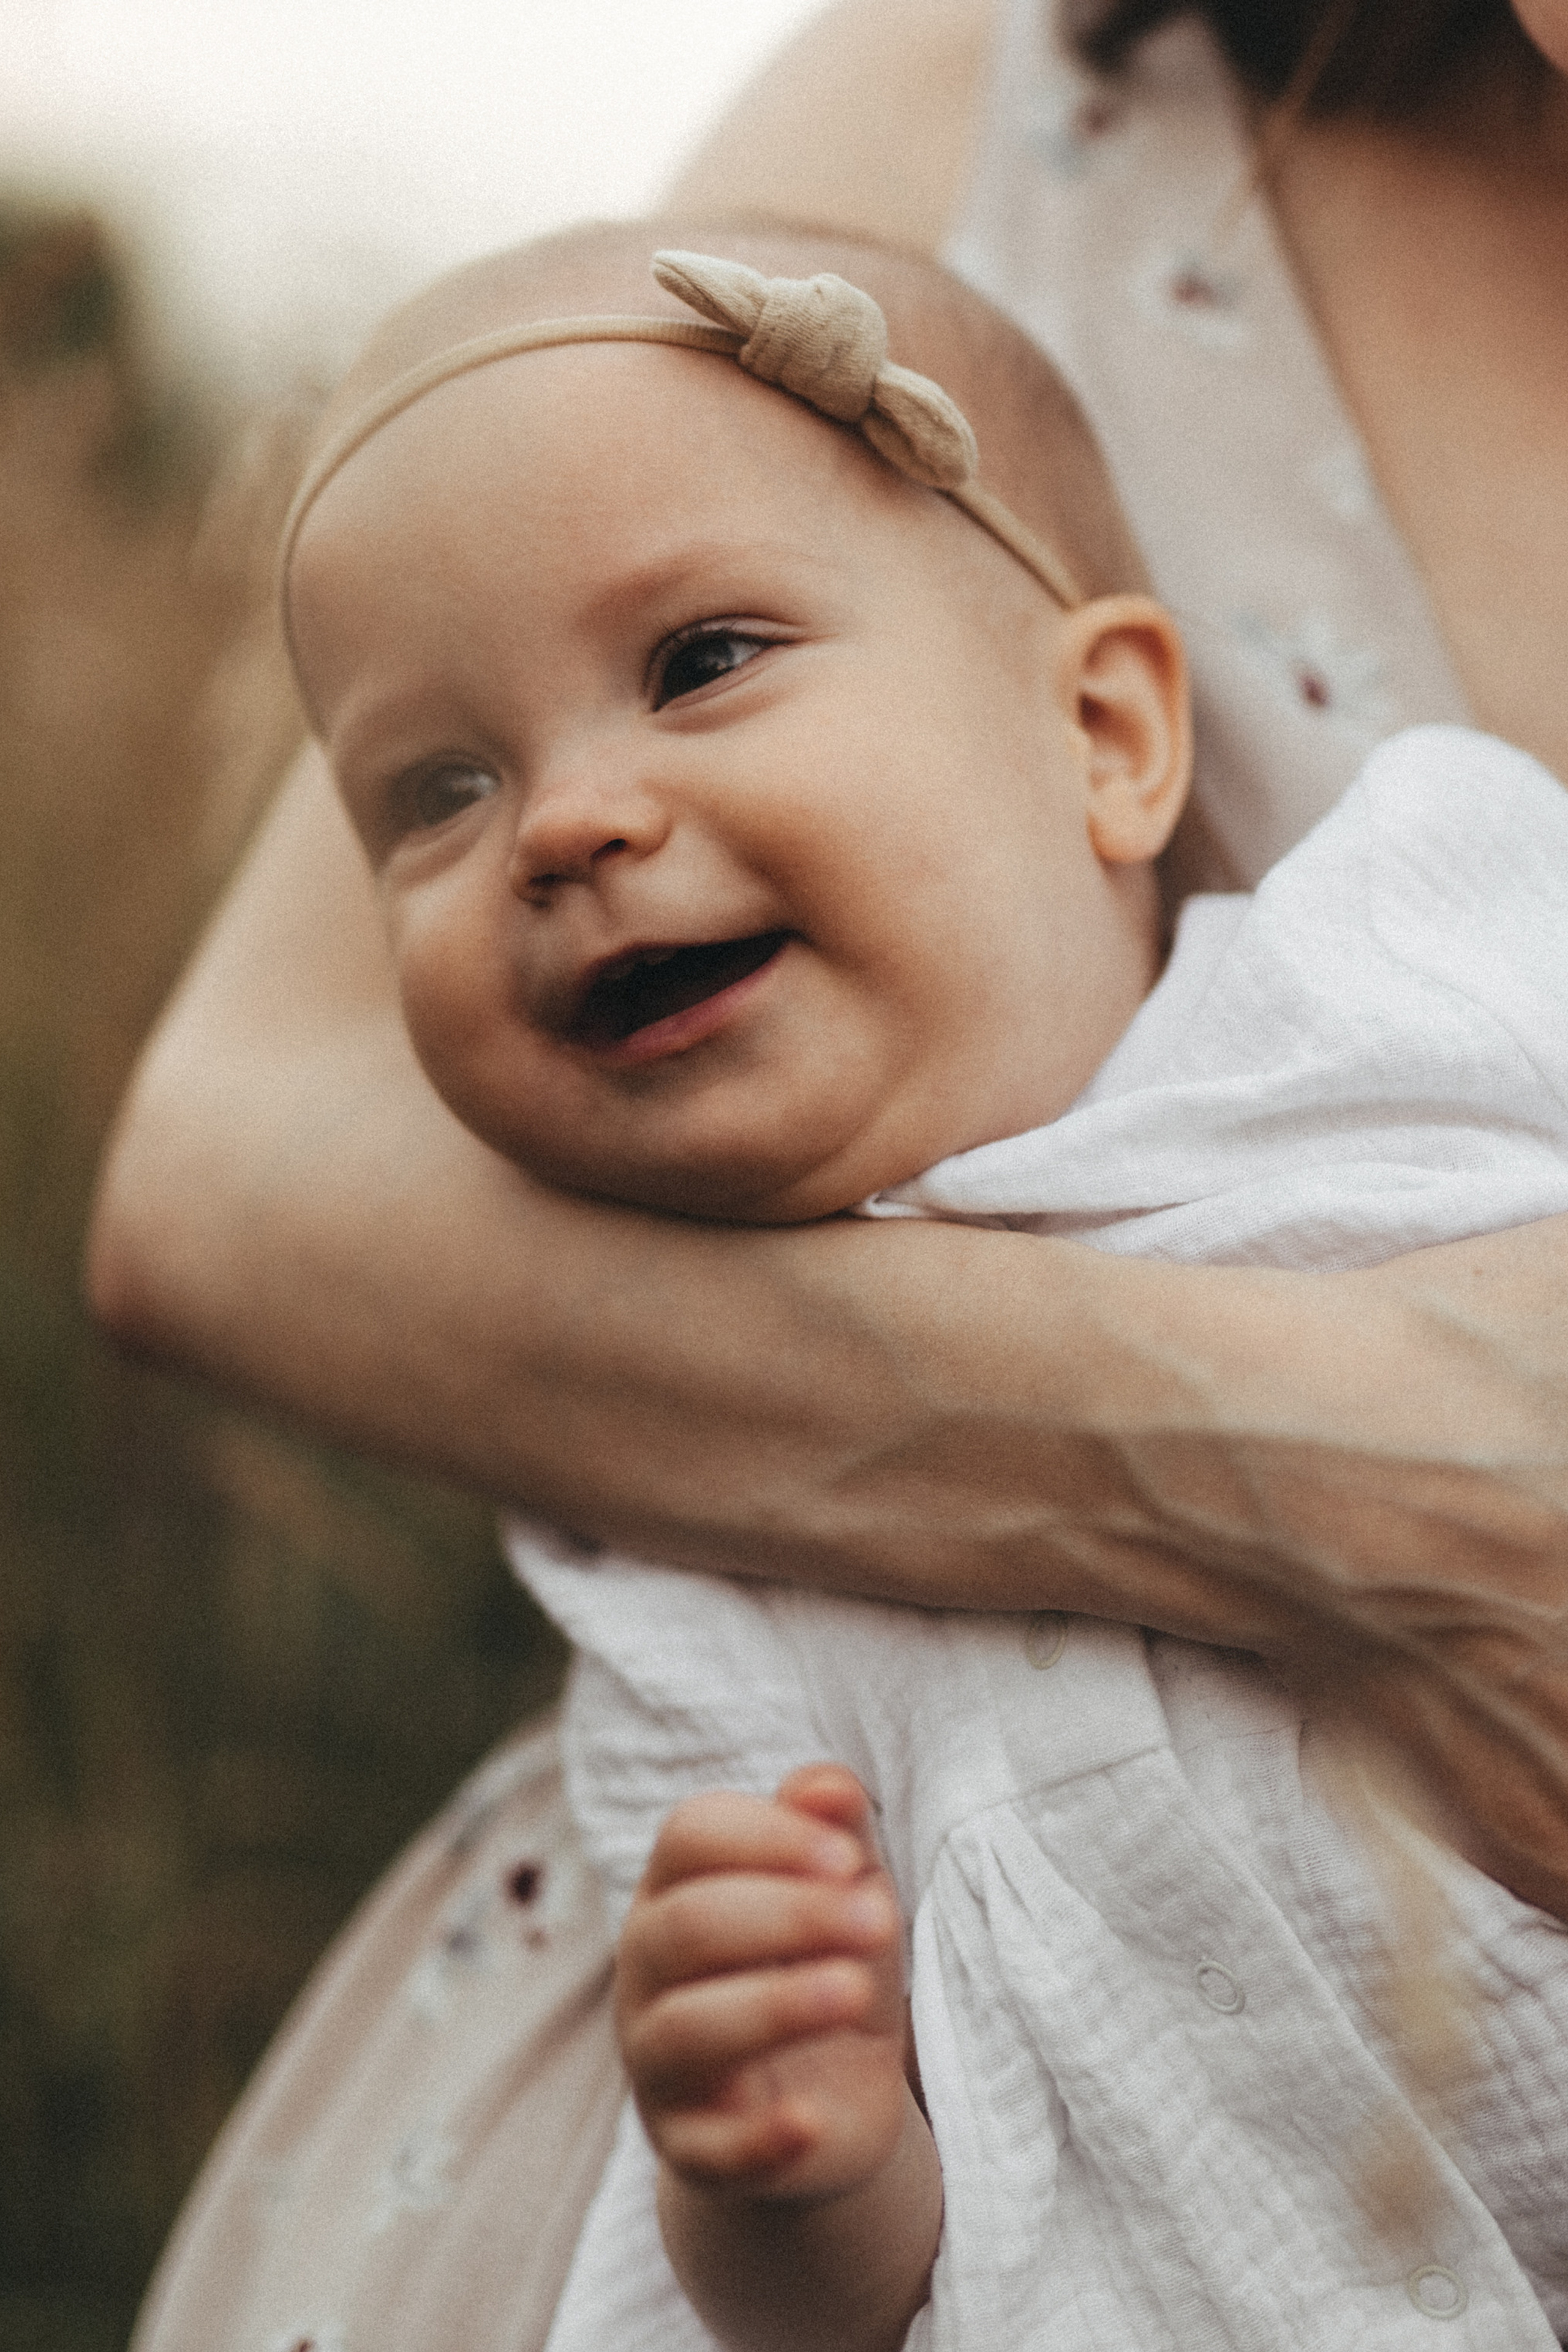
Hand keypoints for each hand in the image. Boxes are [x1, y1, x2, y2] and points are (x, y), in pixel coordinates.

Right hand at [616, 1764, 908, 2199]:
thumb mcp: (845, 1896)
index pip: (691, 1834)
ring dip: (775, 2006)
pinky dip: (757, 2137)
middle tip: (880, 1921)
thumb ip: (836, 1834)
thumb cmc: (824, 1966)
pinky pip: (706, 2148)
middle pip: (689, 1924)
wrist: (826, 2102)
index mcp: (678, 1885)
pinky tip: (812, 2122)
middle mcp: (646, 1966)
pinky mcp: (686, 2147)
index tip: (850, 1858)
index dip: (769, 1837)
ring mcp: (656, 2061)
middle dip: (789, 1916)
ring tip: (856, 1994)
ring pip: (686, 2028)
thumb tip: (828, 1785)